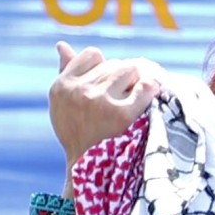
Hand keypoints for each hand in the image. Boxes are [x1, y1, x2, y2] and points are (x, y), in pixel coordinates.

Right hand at [49, 42, 159, 193]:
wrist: (88, 169)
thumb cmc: (78, 132)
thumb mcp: (63, 104)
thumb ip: (66, 72)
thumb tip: (62, 45)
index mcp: (62, 86)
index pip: (93, 55)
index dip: (106, 65)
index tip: (110, 81)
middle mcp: (79, 91)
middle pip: (116, 64)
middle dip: (126, 77)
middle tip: (128, 93)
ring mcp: (100, 101)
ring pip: (130, 71)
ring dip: (138, 82)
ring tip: (137, 97)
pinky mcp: (121, 114)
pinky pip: (145, 87)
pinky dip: (152, 90)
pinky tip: (152, 97)